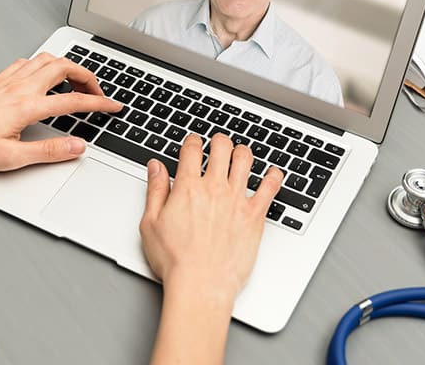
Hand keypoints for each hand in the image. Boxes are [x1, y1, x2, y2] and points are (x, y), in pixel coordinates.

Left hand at [0, 52, 121, 171]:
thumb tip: (78, 147)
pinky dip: (43, 65)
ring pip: (46, 59)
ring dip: (67, 66)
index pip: (74, 100)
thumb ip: (49, 152)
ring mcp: (7, 81)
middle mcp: (19, 87)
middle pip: (64, 67)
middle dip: (88, 76)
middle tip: (97, 92)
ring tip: (76, 81)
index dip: (99, 103)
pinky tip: (42, 78)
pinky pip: (26, 62)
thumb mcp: (11, 158)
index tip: (113, 106)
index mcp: (26, 106)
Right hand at [139, 133, 282, 310]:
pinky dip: (273, 176)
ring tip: (240, 153)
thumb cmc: (175, 260)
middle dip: (219, 141)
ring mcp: (237, 200)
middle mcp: (214, 189)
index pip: (192, 149)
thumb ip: (155, 190)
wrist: (201, 284)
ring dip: (242, 152)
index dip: (192, 141)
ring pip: (245, 160)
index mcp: (188, 187)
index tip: (193, 142)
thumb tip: (155, 167)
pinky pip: (270, 188)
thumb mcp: (150, 223)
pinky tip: (273, 173)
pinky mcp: (254, 216)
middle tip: (218, 144)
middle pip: (221, 147)